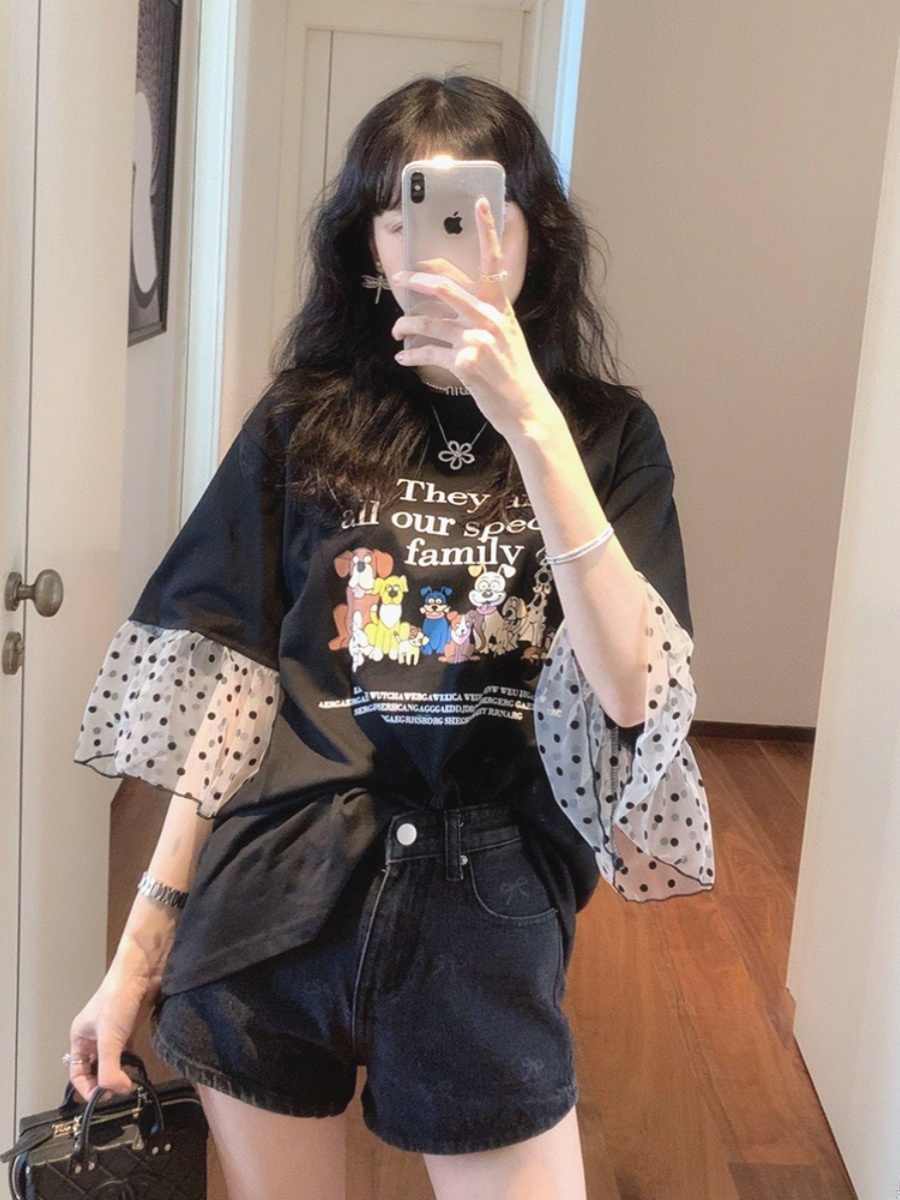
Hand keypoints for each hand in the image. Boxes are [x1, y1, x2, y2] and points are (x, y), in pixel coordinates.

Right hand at [67, 943, 163, 1101]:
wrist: (142, 971)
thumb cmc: (118, 1000)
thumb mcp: (109, 1038)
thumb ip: (109, 1068)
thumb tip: (118, 1091)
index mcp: (79, 1038)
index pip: (77, 1073)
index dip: (87, 1089)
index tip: (104, 1099)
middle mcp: (93, 1037)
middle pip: (94, 1070)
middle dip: (104, 1083)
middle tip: (119, 1093)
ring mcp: (112, 1033)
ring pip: (112, 1062)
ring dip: (119, 1075)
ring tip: (129, 1085)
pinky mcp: (130, 1029)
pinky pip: (127, 1053)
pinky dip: (131, 1064)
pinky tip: (138, 1071)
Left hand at [390, 196, 558, 441]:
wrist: (524, 408)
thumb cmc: (512, 373)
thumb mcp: (506, 336)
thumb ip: (484, 315)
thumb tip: (452, 304)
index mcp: (500, 306)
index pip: (494, 261)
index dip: (488, 230)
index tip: (481, 202)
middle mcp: (490, 318)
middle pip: (447, 288)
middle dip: (418, 280)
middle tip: (400, 277)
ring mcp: (479, 340)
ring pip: (431, 323)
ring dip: (408, 326)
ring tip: (397, 331)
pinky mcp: (466, 363)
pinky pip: (430, 353)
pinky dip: (412, 355)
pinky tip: (402, 358)